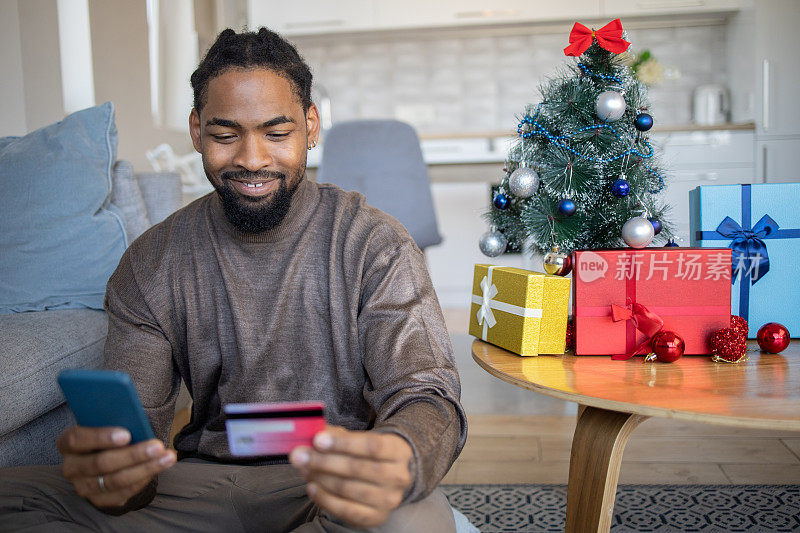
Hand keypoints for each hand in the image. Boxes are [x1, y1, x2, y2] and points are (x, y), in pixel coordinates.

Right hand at [57, 425, 175, 509]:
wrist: (105, 455)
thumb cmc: (108, 433)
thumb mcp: (107, 422)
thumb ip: (115, 418)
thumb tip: (134, 417)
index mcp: (67, 443)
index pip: (76, 439)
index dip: (100, 437)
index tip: (126, 434)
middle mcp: (71, 467)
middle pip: (101, 463)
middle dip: (133, 455)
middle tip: (157, 446)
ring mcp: (84, 486)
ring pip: (115, 481)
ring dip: (145, 468)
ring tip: (167, 457)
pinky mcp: (99, 500)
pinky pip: (123, 493)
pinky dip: (144, 479)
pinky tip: (159, 467)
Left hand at [289, 426, 412, 528]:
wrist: (387, 478)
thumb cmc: (368, 454)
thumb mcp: (359, 439)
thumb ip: (337, 435)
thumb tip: (312, 433)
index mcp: (399, 451)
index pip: (371, 445)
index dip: (343, 443)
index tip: (317, 439)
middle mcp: (398, 477)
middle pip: (357, 468)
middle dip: (323, 460)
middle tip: (299, 455)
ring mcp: (389, 500)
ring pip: (348, 489)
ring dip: (320, 477)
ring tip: (304, 468)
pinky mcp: (376, 517)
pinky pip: (346, 510)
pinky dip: (325, 498)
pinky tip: (312, 487)